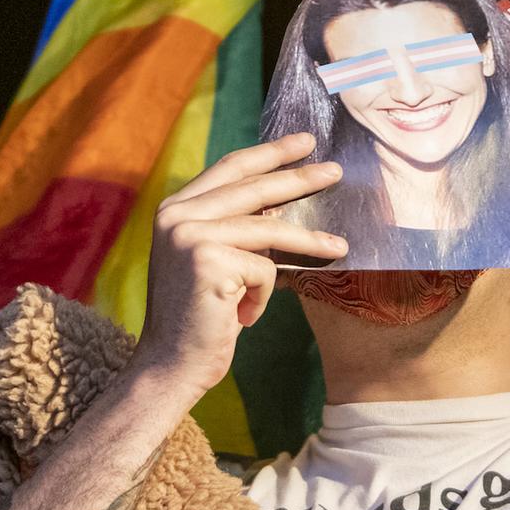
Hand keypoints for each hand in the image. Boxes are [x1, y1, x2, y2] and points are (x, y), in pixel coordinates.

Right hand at [131, 133, 346, 400]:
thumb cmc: (199, 318)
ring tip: (340, 249)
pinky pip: (263, 269)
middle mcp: (176, 215)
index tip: (303, 142)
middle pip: (253, 186)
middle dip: (300, 178)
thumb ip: (238, 228)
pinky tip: (241, 316)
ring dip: (309, 242)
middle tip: (336, 171)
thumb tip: (284, 202)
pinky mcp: (208, 261)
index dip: (269, 153)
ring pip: (269, 229)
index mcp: (175, 209)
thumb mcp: (216, 262)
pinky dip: (262, 297)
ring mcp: (189, 235)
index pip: (230, 168)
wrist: (170, 367)